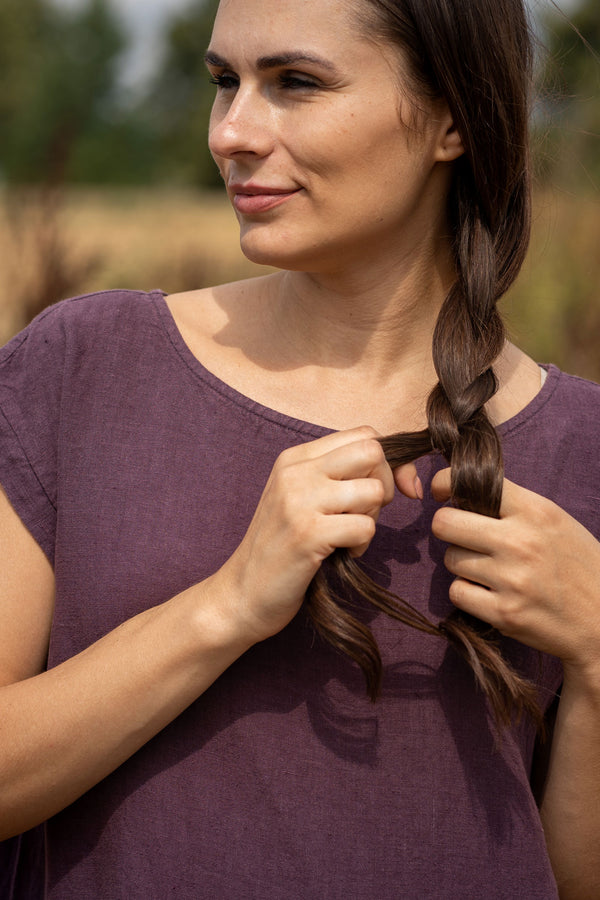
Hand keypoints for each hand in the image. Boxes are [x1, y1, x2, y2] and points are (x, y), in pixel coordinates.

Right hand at [217, 426, 396, 643]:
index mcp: (295, 458)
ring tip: (347, 536)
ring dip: (370, 519)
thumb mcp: (305, 499)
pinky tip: (340, 554)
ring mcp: (299, 501)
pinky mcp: (307, 534)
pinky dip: (361, 545)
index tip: (378, 493)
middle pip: (373, 452)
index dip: (386, 463)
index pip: (365, 435)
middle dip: (383, 484)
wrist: (241, 593)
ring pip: (373, 491)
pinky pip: (365, 527)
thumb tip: (410, 478)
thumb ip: (345, 478)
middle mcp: (295, 472)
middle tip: (363, 512)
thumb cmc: (283, 547)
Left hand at [430, 468, 599, 681]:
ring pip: (451, 559)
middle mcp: (520, 541)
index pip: (466, 482)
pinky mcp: (504, 613)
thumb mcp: (554, 521)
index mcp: (534, 511)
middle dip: (449, 529)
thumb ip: (512, 506)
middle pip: (445, 523)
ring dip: (463, 565)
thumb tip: (459, 493)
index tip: (442, 494)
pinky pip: (457, 592)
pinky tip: (491, 594)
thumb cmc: (576, 565)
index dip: (444, 484)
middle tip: (464, 538)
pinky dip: (468, 594)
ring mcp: (511, 579)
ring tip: (491, 571)